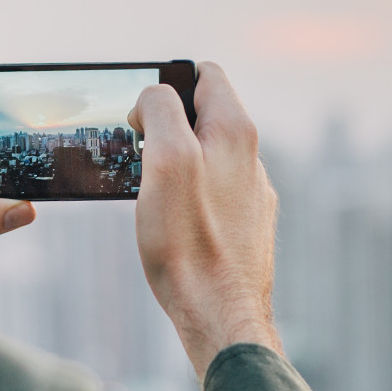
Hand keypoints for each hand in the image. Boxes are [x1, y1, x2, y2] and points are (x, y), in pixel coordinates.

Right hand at [128, 62, 283, 377]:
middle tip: (139, 159)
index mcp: (235, 131)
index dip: (167, 85)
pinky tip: (174, 226)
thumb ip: (160, 111)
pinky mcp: (246, 226)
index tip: (142, 118)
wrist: (219, 315)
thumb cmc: (187, 242)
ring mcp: (251, 193)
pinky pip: (213, 194)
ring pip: (208, 157)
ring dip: (178, 165)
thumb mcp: (164, 159)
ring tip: (153, 198)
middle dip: (168, 128)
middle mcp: (251, 157)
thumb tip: (154, 97)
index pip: (206, 75)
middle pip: (204, 116)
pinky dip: (189, 198)